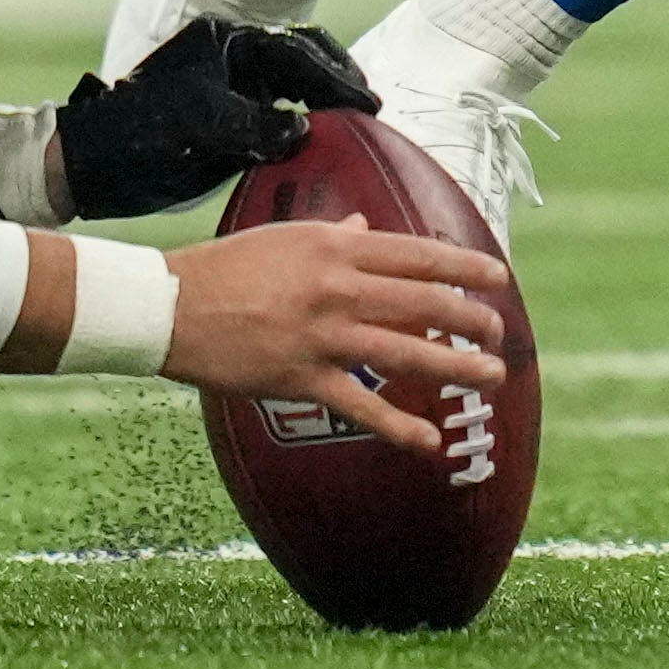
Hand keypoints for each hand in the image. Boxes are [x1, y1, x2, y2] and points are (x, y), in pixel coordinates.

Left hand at [53, 19, 378, 219]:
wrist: (92, 165)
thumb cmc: (137, 133)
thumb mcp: (197, 123)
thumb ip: (252, 123)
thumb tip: (300, 132)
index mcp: (226, 41)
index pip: (295, 51)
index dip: (334, 76)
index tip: (366, 102)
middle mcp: (235, 59)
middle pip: (302, 59)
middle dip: (337, 80)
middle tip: (369, 109)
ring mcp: (234, 89)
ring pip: (295, 86)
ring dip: (325, 103)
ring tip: (357, 126)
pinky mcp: (232, 122)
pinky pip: (280, 116)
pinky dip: (305, 127)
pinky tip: (323, 145)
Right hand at [161, 215, 506, 454]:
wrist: (170, 306)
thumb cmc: (226, 267)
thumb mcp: (286, 238)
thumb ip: (334, 237)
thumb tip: (365, 229)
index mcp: (335, 247)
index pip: (417, 255)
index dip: (464, 266)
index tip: (498, 278)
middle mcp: (337, 288)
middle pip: (423, 301)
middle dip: (470, 318)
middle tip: (498, 333)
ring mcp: (322, 335)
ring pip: (405, 351)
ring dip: (454, 366)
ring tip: (490, 376)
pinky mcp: (301, 379)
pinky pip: (361, 406)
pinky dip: (399, 426)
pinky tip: (430, 439)